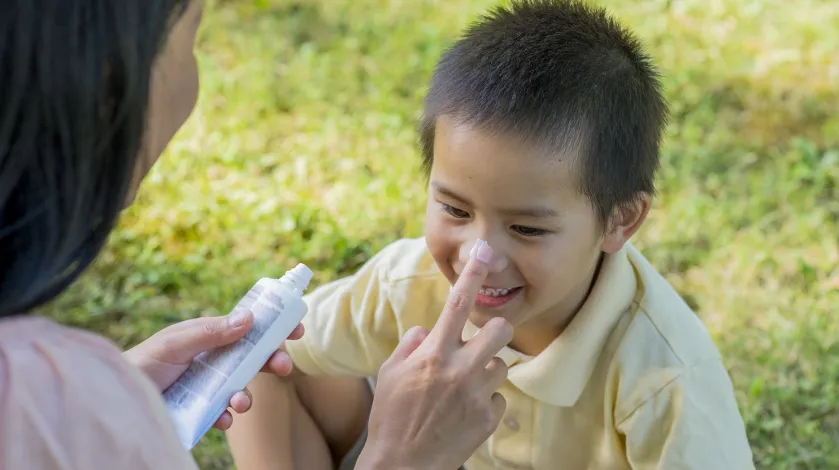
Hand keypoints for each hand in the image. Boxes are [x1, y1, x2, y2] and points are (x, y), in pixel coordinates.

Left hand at [123, 312, 304, 429]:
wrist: (115, 401)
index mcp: (208, 337)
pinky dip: (225, 417)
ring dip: (247, 395)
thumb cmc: (141, 364)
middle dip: (271, 362)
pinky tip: (220, 419)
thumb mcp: (175, 343)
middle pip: (252, 359)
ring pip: (241, 388)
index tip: (296, 329)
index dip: (272, 328)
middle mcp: (212, 360)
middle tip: (285, 366)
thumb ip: (210, 332)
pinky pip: (223, 414)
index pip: (247, 329)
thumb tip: (249, 318)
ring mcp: (207, 387)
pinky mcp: (200, 411)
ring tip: (241, 403)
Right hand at [357, 240, 512, 469]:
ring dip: (486, 372)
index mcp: (433, 354)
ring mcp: (476, 395)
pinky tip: (463, 414)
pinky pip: (497, 398)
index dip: (472, 274)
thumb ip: (409, 346)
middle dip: (496, 331)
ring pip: (500, 366)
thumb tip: (424, 332)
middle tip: (484, 342)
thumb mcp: (390, 375)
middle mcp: (459, 369)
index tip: (484, 252)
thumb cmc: (390, 419)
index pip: (457, 304)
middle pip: (500, 331)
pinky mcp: (487, 419)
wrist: (403, 467)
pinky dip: (484, 403)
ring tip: (462, 389)